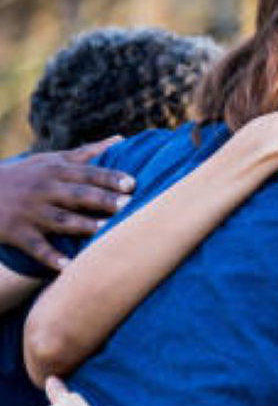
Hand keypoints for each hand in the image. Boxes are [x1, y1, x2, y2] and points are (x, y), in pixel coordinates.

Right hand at [0, 138, 132, 270]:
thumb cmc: (26, 175)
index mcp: (55, 171)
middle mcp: (44, 190)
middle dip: (102, 199)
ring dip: (82, 226)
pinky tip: (67, 266)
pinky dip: (50, 256)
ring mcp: (30, 212)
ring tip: (105, 232)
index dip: (109, 178)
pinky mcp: (17, 232)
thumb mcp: (51, 160)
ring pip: (60, 220)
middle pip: (77, 195)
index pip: (88, 174)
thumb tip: (120, 139)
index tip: (132, 183)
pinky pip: (36, 246)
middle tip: (128, 205)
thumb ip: (87, 153)